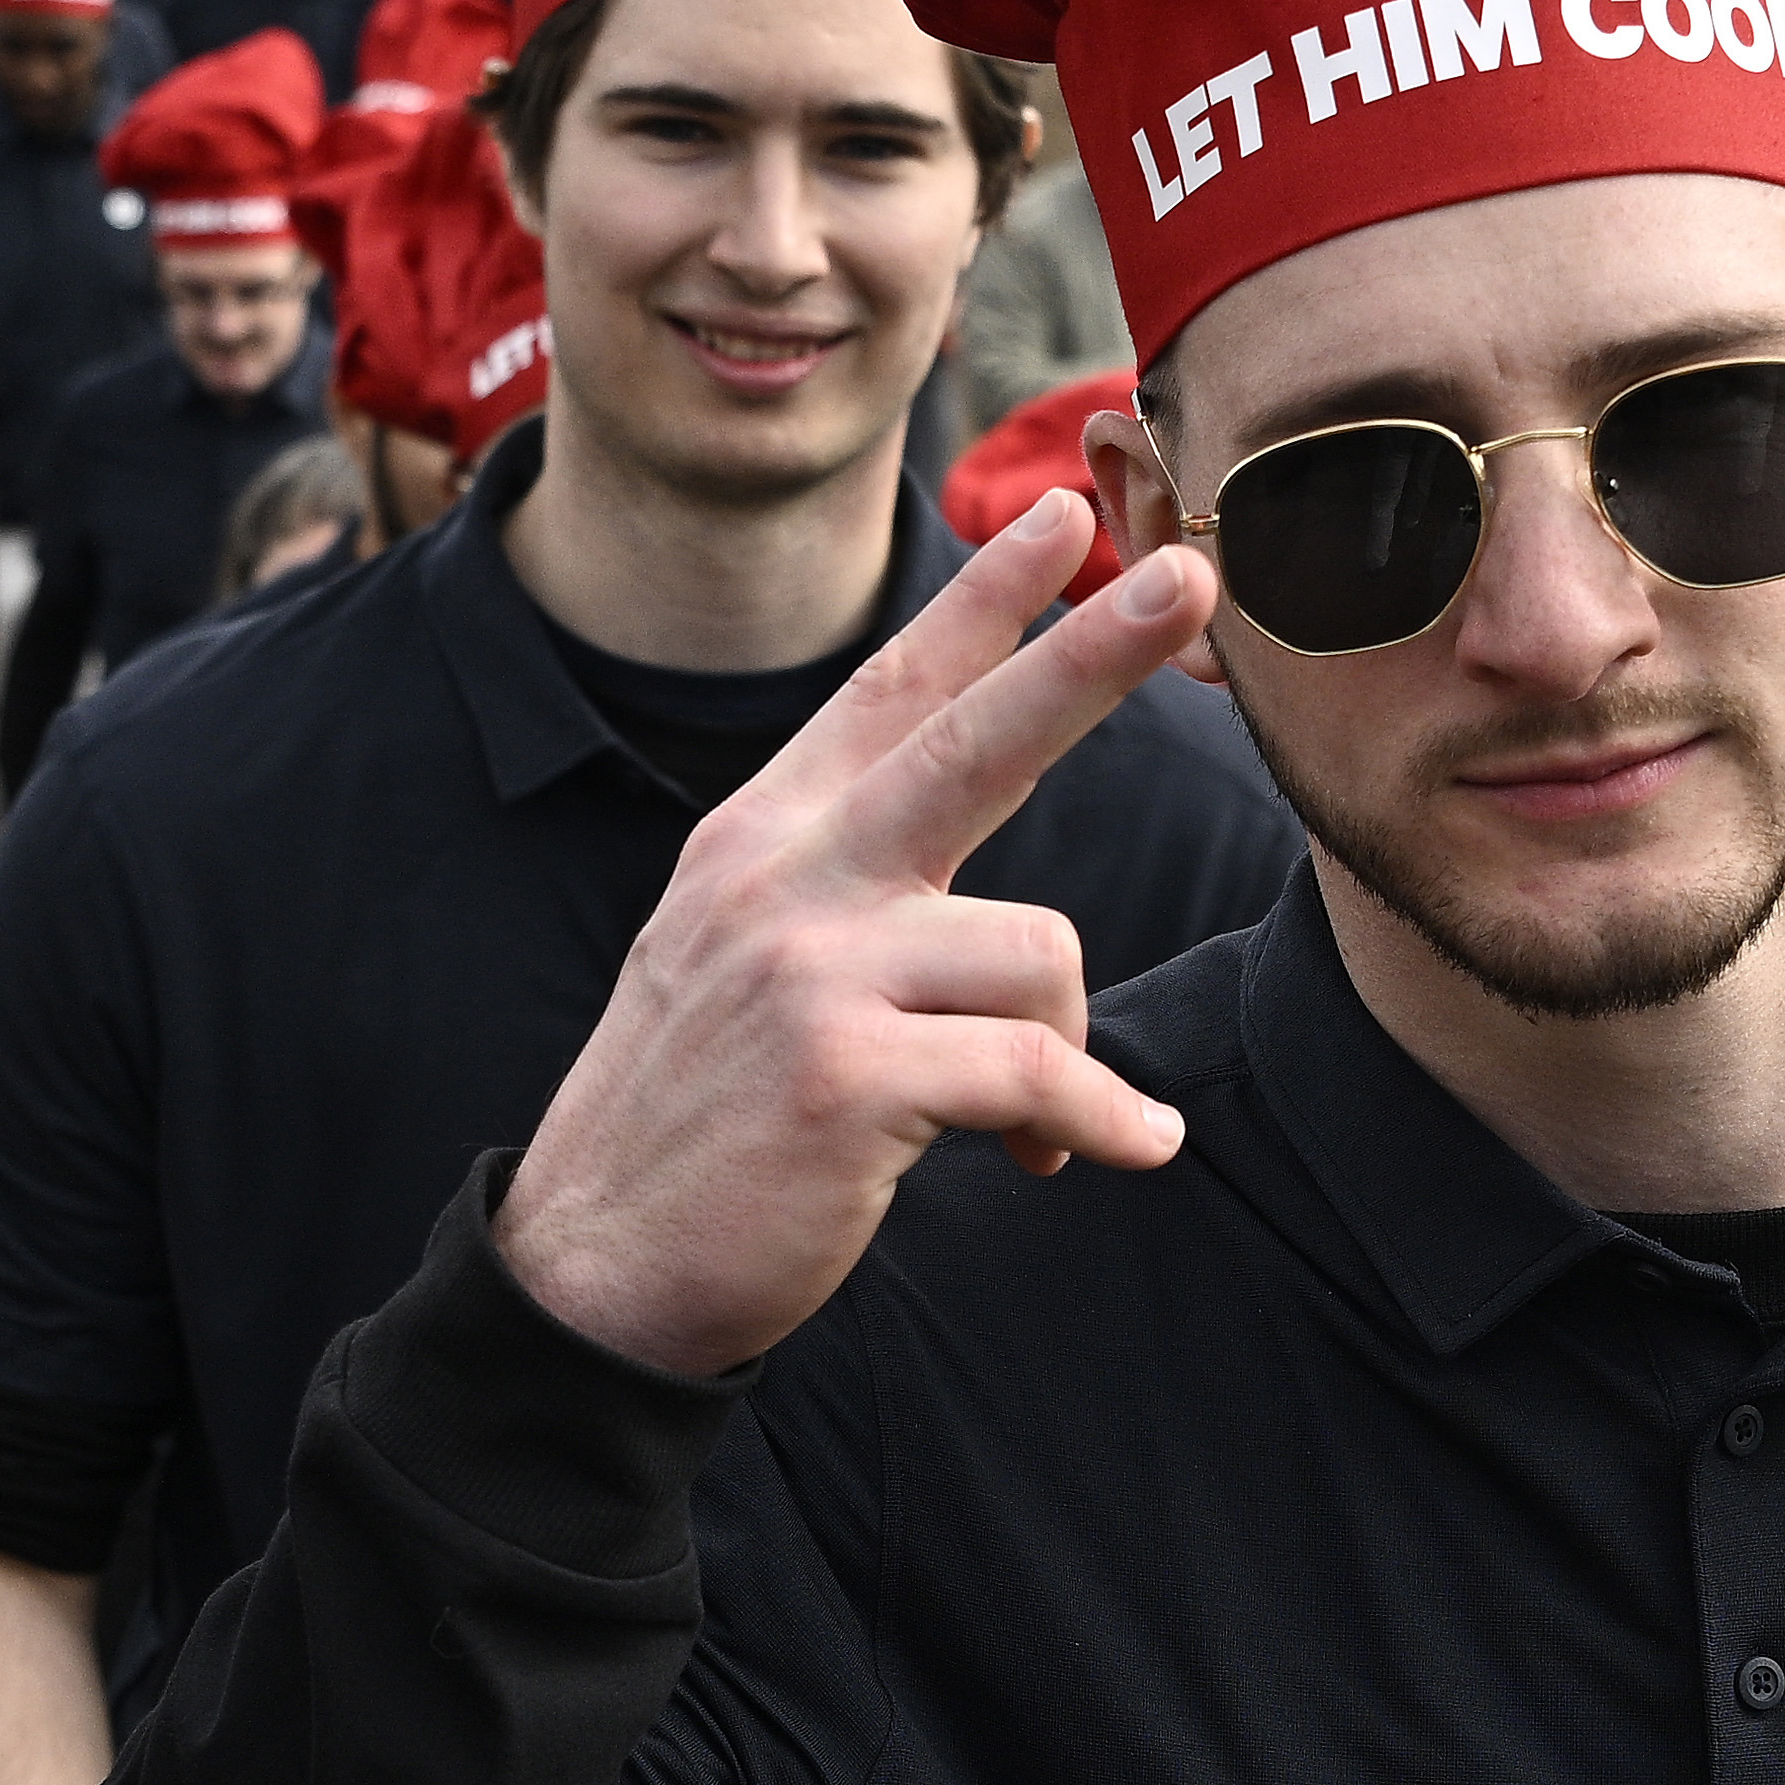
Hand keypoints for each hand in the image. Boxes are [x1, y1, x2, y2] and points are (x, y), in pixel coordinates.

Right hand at [494, 500, 1214, 1378]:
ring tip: (1029, 1126)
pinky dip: (1097, 1125)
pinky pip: (1040, 1077)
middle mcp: (782, 880)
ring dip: (1064, 1052)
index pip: (889, 694)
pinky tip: (1099, 1159)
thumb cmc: (702, 1124)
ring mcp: (809, 973)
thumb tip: (1001, 900)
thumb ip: (847, 892)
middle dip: (1090, 653)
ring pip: (1038, 955)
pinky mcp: (847, 1077)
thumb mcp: (746, 966)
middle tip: (1191, 572)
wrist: (593, 1267)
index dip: (984, 603)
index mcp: (762, 840)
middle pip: (970, 741)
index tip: (1065, 516)